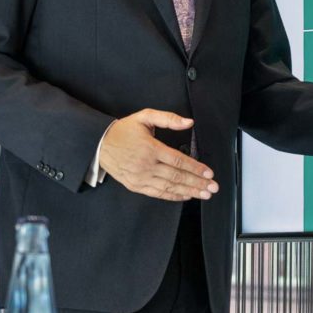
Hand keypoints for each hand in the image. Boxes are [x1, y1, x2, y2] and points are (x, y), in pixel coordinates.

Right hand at [98, 109, 217, 201]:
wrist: (99, 144)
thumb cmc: (124, 130)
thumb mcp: (145, 117)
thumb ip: (168, 118)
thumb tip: (188, 122)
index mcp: (150, 148)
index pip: (178, 161)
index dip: (196, 168)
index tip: (209, 173)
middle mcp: (146, 165)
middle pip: (177, 176)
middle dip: (197, 183)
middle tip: (213, 187)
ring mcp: (140, 177)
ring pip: (169, 187)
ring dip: (189, 192)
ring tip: (204, 194)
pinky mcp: (135, 185)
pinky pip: (157, 193)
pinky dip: (173, 196)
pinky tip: (185, 196)